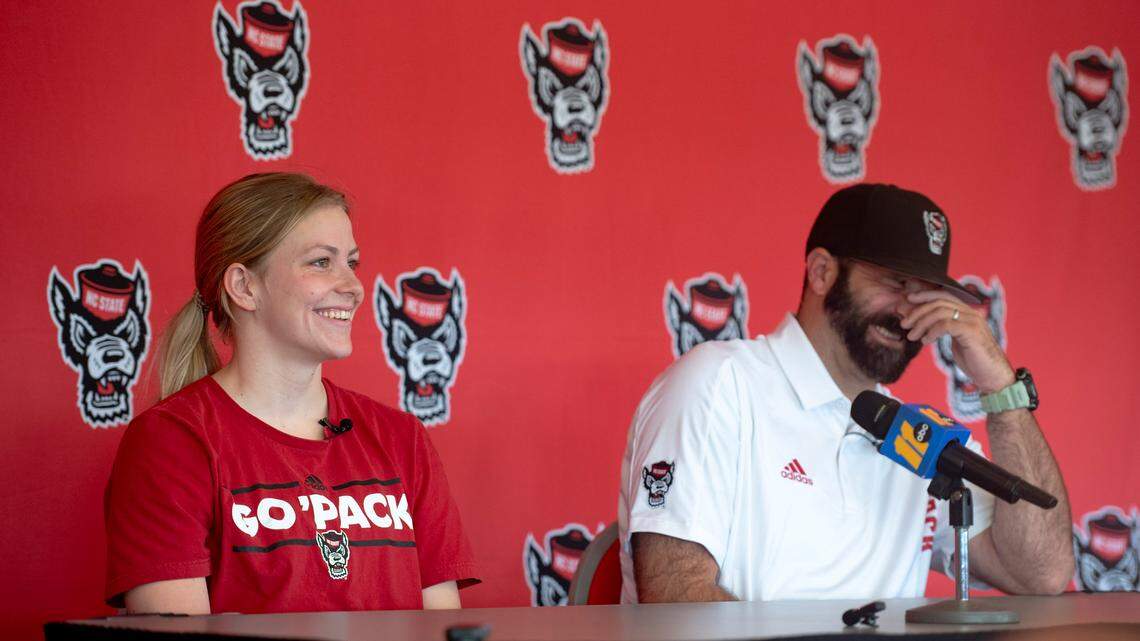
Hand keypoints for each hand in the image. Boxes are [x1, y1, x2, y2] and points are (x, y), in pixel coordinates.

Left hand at [900, 289, 1014, 393]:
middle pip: (939, 301)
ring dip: (921, 323)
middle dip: (917, 311)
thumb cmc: (973, 358)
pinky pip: (946, 325)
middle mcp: (971, 312)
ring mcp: (972, 321)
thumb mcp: (952, 339)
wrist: (992, 375)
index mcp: (967, 312)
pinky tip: (925, 341)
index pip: (943, 295)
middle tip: (904, 323)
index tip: (907, 301)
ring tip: (911, 336)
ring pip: (940, 312)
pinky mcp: (971, 332)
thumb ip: (939, 327)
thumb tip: (916, 319)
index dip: (924, 295)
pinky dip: (932, 331)